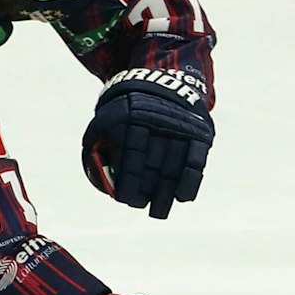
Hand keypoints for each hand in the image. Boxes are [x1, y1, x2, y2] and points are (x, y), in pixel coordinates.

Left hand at [82, 68, 213, 218]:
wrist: (164, 82)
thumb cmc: (127, 109)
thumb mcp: (106, 115)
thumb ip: (95, 143)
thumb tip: (97, 176)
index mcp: (130, 117)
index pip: (130, 158)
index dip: (128, 183)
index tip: (124, 199)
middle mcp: (157, 120)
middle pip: (152, 165)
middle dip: (145, 192)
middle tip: (140, 206)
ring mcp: (180, 126)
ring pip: (173, 167)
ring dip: (166, 194)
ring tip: (159, 212)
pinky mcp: (199, 132)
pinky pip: (196, 162)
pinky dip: (190, 182)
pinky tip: (182, 198)